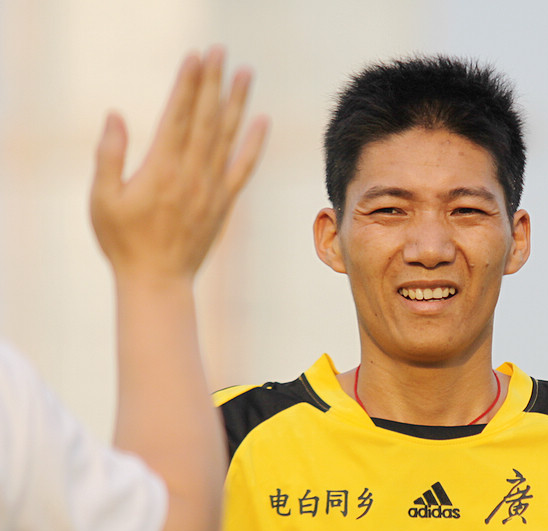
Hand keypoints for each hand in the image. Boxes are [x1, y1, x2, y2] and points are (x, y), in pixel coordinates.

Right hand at [90, 46, 268, 282]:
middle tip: (221, 50)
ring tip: (245, 72)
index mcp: (161, 170)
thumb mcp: (102, 200)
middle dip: (213, 82)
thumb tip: (116, 115)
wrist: (158, 281)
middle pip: (205, 119)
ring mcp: (212, 189)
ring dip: (237, 103)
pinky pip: (244, 168)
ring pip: (227, 138)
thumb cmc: (123, 241)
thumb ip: (109, 156)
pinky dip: (254, 144)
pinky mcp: (224, 203)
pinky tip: (262, 121)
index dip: (187, 84)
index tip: (196, 56)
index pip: (177, 117)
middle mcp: (191, 175)